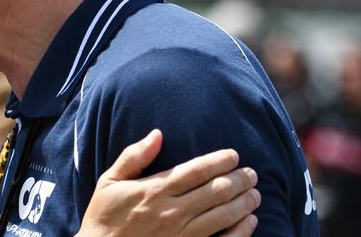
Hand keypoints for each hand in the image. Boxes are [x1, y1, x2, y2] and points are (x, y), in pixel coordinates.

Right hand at [78, 129, 260, 236]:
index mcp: (154, 190)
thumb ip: (133, 156)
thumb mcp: (109, 181)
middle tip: (252, 174)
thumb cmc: (104, 217)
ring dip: (243, 203)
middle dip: (238, 180)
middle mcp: (171, 211)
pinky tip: (250, 222)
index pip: (195, 170)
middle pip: (214, 191)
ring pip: (222, 215)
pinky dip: (240, 231)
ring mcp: (181, 234)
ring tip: (256, 194)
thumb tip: (157, 134)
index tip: (234, 155)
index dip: (219, 161)